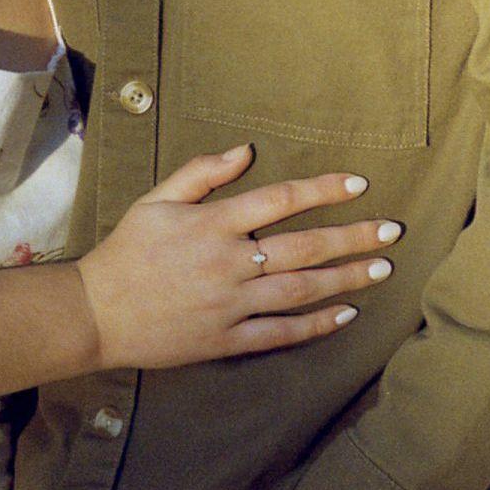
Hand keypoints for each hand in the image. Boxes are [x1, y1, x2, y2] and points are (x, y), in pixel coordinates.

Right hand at [73, 145, 395, 372]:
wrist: (96, 313)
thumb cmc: (126, 251)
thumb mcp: (156, 200)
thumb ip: (202, 173)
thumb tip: (246, 150)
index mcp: (213, 223)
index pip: (281, 199)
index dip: (324, 189)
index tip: (359, 182)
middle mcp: (228, 262)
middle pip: (304, 246)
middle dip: (353, 237)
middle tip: (393, 231)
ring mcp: (230, 304)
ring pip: (301, 290)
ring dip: (346, 279)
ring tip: (381, 270)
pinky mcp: (225, 340)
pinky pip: (280, 333)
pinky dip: (315, 325)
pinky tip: (345, 315)